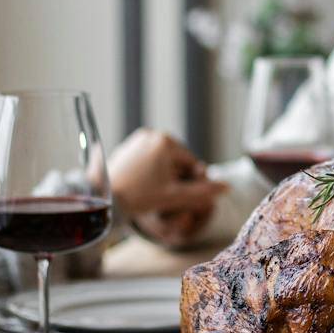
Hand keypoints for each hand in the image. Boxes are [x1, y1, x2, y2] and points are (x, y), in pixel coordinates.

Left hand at [108, 128, 227, 248]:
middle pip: (176, 160)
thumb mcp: (175, 196)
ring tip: (153, 192)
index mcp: (166, 141)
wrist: (105, 198)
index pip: (191, 163)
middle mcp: (152, 134)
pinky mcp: (127, 146)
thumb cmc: (140, 197)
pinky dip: (150, 172)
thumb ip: (203, 192)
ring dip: (164, 175)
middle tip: (165, 196)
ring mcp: (137, 139)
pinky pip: (148, 159)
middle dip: (176, 178)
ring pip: (162, 160)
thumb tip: (227, 187)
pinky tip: (143, 187)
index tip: (180, 196)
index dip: (190, 182)